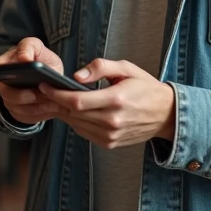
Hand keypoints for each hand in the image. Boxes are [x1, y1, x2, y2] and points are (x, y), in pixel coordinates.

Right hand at [0, 37, 63, 125]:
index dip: (16, 87)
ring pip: (19, 111)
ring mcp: (8, 101)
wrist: (46, 72)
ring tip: (55, 103)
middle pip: (9, 99)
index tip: (35, 88)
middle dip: (30, 100)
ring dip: (38, 109)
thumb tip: (24, 59)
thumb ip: (29, 47)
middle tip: (48, 96)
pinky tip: (53, 109)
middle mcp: (0, 87)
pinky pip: (27, 118)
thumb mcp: (35, 45)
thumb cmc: (38, 56)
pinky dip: (41, 115)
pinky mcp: (19, 112)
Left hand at [39, 58, 175, 148]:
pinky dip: (76, 121)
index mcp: (117, 99)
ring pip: (76, 124)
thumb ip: (100, 67)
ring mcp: (111, 135)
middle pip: (73, 113)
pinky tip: (75, 111)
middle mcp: (113, 121)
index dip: (56, 94)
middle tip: (46, 91)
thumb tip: (77, 76)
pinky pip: (84, 132)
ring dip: (64, 112)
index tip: (44, 85)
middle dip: (55, 102)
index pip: (77, 101)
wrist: (165, 114)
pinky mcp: (110, 143)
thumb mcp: (127, 68)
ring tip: (57, 100)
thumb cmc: (145, 87)